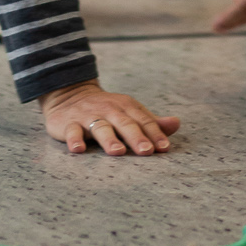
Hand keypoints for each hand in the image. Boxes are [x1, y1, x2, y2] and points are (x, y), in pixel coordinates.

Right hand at [39, 82, 179, 156]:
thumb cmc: (107, 110)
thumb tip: (176, 124)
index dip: (154, 134)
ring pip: (100, 127)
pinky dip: (74, 139)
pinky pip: (72, 131)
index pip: (143, 120)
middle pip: (124, 123)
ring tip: (117, 152)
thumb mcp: (129, 112)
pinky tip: (77, 149)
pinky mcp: (69, 123)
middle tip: (146, 151)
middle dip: (136, 137)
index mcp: (126, 107)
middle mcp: (109, 110)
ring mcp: (88, 116)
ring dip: (109, 139)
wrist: (70, 94)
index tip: (164, 148)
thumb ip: (151, 122)